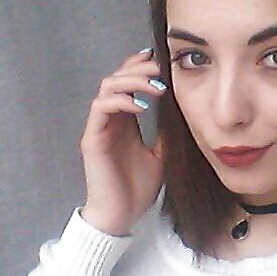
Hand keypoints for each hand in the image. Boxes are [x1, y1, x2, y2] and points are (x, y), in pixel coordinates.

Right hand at [78, 48, 166, 235]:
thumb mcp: (161, 154)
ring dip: (131, 81)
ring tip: (155, 85)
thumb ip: (167, 133)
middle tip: (161, 69)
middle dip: (139, 69)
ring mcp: (99, 128)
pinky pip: (101, 109)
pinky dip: (120, 101)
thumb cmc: (137, 188)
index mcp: (124, 121)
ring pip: (107, 87)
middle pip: (117, 78)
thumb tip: (184, 112)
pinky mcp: (92, 139)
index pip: (127, 83)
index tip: (161, 59)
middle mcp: (109, 119)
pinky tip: (141, 105)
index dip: (140, 67)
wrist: (121, 216)